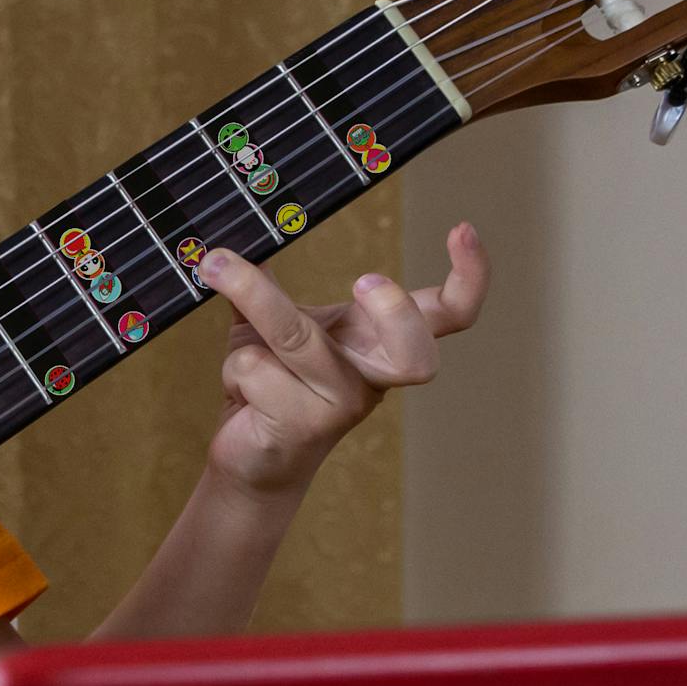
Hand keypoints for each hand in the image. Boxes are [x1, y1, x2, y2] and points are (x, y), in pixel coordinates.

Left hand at [193, 221, 489, 498]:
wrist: (248, 458)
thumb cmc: (268, 382)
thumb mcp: (271, 325)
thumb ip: (265, 285)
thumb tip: (244, 227)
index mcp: (378, 342)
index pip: (449, 314)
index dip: (470, 276)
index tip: (463, 229)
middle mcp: (371, 376)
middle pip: (414, 351)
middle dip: (393, 311)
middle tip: (364, 279)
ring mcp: (340, 405)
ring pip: (299, 337)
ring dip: (255, 295)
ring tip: (215, 264)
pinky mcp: (300, 427)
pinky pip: (255, 369)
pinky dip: (233, 366)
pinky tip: (238, 391)